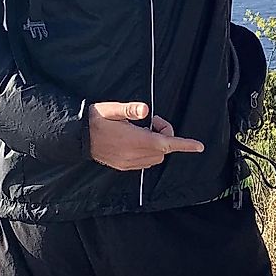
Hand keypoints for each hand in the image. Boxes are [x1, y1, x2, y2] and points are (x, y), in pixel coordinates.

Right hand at [88, 101, 203, 170]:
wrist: (76, 137)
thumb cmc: (95, 118)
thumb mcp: (111, 109)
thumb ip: (129, 109)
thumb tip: (146, 109)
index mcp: (134, 140)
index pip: (166, 143)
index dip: (184, 144)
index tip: (199, 146)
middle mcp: (133, 155)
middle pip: (163, 150)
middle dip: (164, 136)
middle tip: (150, 121)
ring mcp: (128, 163)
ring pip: (156, 158)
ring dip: (157, 145)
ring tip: (141, 130)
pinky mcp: (122, 167)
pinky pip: (145, 163)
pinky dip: (149, 152)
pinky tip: (136, 140)